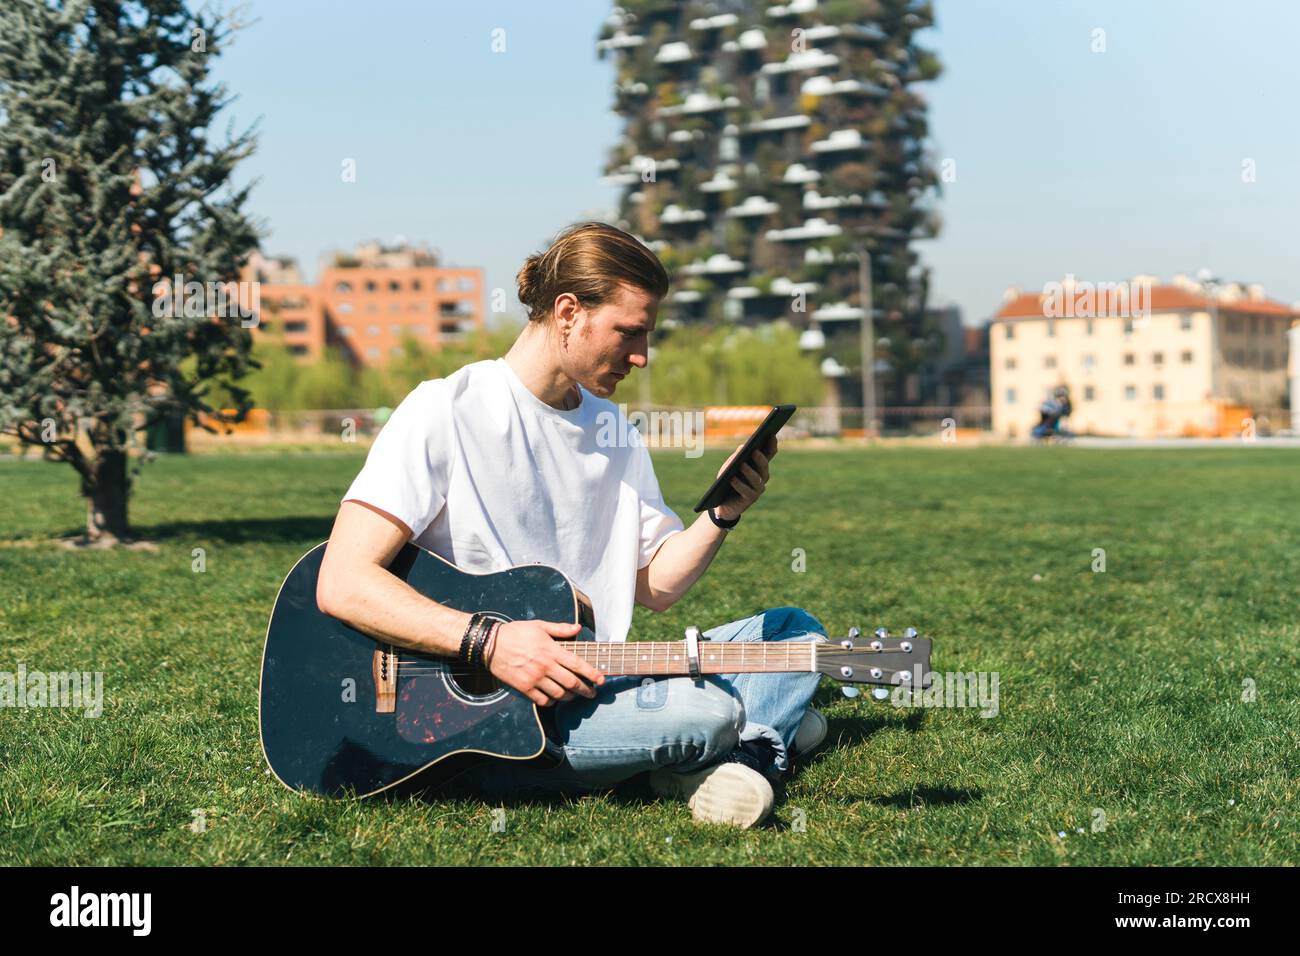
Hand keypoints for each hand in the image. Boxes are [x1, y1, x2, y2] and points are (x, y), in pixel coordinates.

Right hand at [485, 619, 605, 706]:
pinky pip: (543, 700)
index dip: (592, 674)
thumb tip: (578, 628)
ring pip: (559, 694)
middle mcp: (545, 666)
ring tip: (575, 696)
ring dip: (570, 697)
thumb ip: (560, 629)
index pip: (577, 664)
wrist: (490, 644)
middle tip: (592, 694)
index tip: (601, 680)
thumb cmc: (516, 633)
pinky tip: (555, 698)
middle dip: (585, 690)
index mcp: (551, 650)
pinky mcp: (524, 688)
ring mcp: (534, 678)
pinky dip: (552, 701)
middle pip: (571, 683)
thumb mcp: (539, 626)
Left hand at [713, 436, 777, 521]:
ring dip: (749, 472)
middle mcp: (762, 477)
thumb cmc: (727, 481)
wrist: (722, 503)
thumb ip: (736, 457)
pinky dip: (739, 484)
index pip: (769, 454)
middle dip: (760, 458)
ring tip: (741, 465)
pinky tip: (732, 479)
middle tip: (754, 451)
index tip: (771, 434)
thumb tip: (742, 447)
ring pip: (756, 479)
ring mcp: (758, 489)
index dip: (771, 445)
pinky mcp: (750, 499)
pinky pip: (746, 491)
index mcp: (759, 466)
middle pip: (764, 466)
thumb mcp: (729, 467)